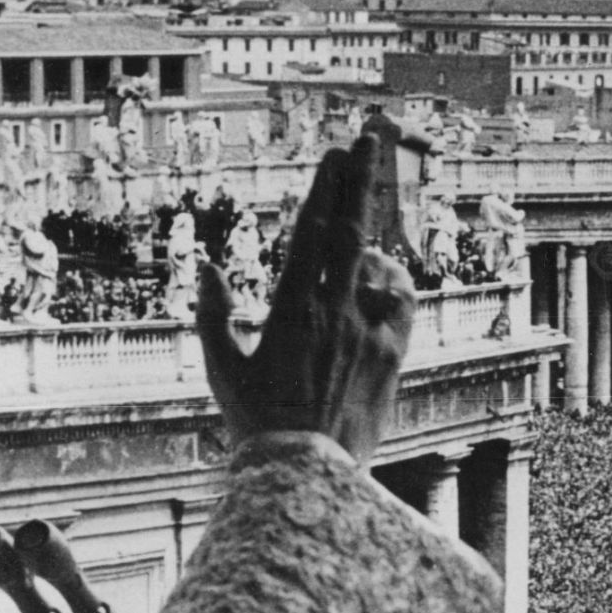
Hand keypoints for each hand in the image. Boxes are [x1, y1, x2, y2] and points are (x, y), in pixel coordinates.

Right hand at [197, 137, 414, 462]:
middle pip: (350, 231)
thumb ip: (211, 312)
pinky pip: (404, 306)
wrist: (305, 472)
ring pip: (379, 264)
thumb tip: (207, 265)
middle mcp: (334, 314)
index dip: (324, 189)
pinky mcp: (391, 357)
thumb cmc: (255, 421)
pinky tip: (385, 270)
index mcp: (291, 309)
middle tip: (365, 140)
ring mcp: (367, 334)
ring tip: (366, 210)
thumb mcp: (221, 365)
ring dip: (373, 233)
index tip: (332, 156)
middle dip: (357, 181)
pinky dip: (397, 283)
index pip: (311, 234)